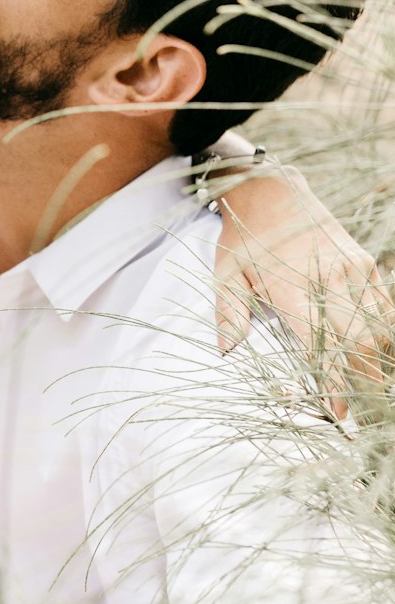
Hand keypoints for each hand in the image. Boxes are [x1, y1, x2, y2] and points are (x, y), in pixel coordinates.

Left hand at [213, 166, 392, 408]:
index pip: (321, 345)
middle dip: (364, 381)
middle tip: (363, 412)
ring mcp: (353, 268)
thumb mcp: (225, 275)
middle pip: (360, 342)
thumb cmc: (245, 240)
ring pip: (379, 327)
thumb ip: (228, 314)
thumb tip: (227, 352)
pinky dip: (386, 334)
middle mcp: (329, 278)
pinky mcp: (366, 262)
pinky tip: (379, 356)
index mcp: (292, 287)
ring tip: (374, 392)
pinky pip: (386, 306)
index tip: (339, 413)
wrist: (272, 191)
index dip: (334, 383)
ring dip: (379, 362)